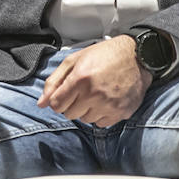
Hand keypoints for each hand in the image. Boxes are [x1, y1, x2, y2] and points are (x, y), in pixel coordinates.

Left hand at [37, 36, 151, 126]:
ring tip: (96, 93)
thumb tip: (41, 103)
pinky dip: (101, 114)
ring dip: (87, 109)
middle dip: (73, 103)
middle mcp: (94, 94)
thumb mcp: (75, 60)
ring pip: (85, 119)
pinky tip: (106, 100)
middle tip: (83, 90)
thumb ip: (54, 81)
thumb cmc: (105, 54)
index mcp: (80, 78)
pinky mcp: (121, 112)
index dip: (58, 100)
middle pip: (69, 114)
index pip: (57, 105)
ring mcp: (108, 105)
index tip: (66, 94)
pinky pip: (101, 123)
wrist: (137, 56)